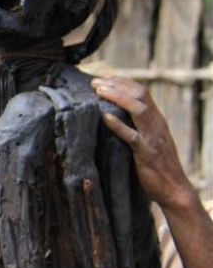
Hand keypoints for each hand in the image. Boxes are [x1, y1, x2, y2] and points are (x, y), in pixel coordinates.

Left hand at [91, 76, 195, 212]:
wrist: (174, 189)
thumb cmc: (157, 165)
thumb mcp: (149, 140)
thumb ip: (137, 126)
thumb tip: (113, 115)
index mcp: (156, 120)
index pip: (142, 91)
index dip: (121, 82)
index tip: (102, 79)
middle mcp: (156, 124)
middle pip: (140, 94)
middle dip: (116, 84)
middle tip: (94, 82)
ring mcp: (152, 138)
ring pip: (138, 109)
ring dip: (117, 97)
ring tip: (98, 91)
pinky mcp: (147, 154)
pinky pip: (133, 136)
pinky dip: (118, 125)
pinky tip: (104, 117)